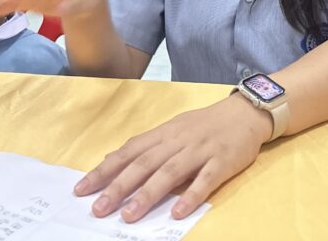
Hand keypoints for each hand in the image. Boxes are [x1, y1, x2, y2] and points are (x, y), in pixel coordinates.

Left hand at [75, 92, 272, 221]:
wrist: (245, 112)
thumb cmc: (205, 125)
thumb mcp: (172, 129)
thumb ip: (145, 146)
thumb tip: (111, 160)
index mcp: (164, 133)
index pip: (129, 152)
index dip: (105, 170)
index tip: (82, 189)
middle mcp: (178, 141)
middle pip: (144, 163)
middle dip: (119, 186)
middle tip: (98, 209)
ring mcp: (200, 150)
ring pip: (170, 172)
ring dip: (148, 194)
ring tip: (129, 216)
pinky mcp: (222, 161)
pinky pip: (205, 180)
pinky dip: (191, 196)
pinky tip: (177, 212)